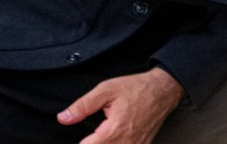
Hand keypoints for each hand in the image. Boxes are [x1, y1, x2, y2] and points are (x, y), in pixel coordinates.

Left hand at [57, 66, 182, 143]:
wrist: (163, 90)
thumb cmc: (137, 88)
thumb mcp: (106, 90)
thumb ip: (82, 106)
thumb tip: (63, 118)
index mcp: (113, 131)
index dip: (80, 142)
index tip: (83, 136)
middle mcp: (125, 143)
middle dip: (92, 143)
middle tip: (95, 132)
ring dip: (103, 143)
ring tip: (102, 135)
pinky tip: (114, 138)